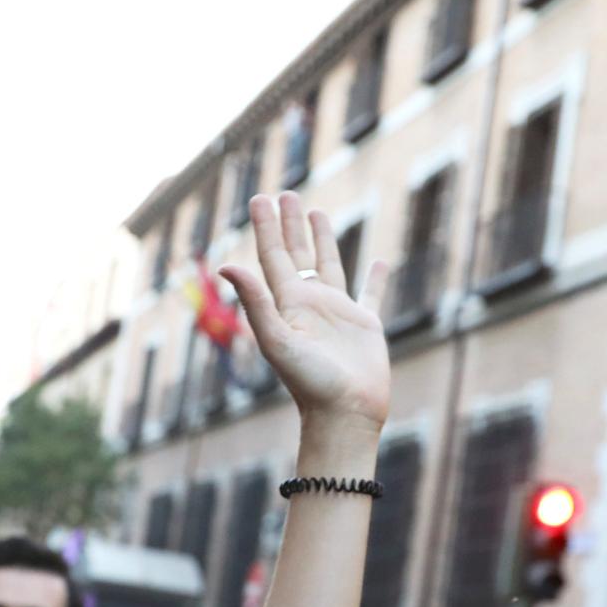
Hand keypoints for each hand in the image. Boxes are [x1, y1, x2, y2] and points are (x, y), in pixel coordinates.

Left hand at [221, 193, 390, 431]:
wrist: (344, 414)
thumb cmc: (310, 383)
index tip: (260, 198)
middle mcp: (310, 304)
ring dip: (322, 239)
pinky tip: (379, 262)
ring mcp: (338, 314)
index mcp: (288, 305)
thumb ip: (256, 302)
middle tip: (286, 193)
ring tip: (317, 211)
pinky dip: (375, 279)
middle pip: (297, 254)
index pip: (273, 257)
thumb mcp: (278, 341)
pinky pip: (370, 295)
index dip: (266, 228)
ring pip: (329, 265)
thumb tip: (227, 265)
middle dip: (290, 224)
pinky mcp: (366, 326)